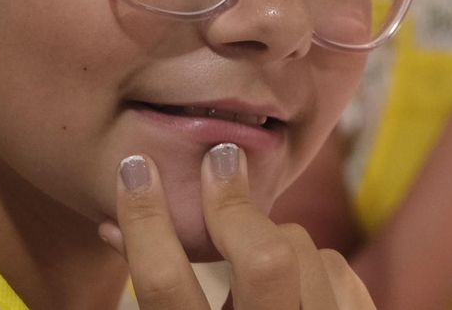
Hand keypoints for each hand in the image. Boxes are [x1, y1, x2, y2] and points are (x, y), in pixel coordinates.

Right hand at [101, 147, 374, 309]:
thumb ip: (160, 292)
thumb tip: (114, 226)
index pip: (166, 289)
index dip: (145, 221)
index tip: (134, 169)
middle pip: (265, 260)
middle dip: (235, 204)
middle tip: (218, 159)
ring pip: (306, 252)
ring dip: (271, 235)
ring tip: (244, 243)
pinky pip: (337, 269)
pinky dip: (309, 261)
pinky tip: (289, 278)